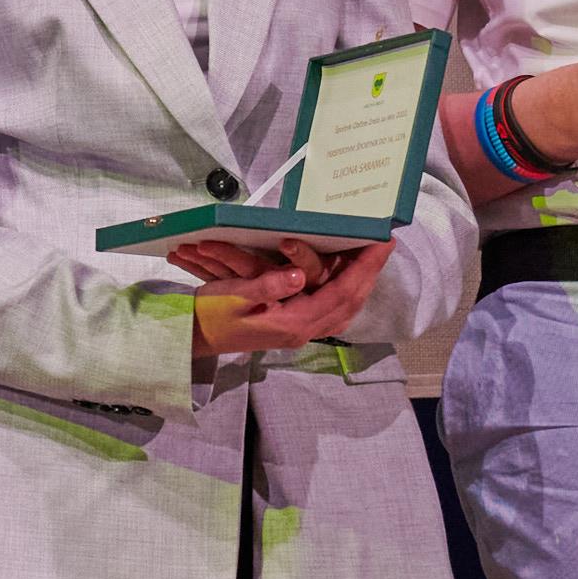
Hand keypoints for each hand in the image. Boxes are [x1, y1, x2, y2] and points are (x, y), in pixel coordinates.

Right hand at [190, 236, 385, 357]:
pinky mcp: (293, 328)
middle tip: (383, 244)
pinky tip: (347, 278)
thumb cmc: (212, 314)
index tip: (381, 241)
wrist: (194, 337)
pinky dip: (345, 292)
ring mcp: (300, 332)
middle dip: (369, 272)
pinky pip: (331, 311)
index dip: (365, 267)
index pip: (342, 293)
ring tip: (371, 257)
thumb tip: (300, 274)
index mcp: (294, 321)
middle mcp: (303, 330)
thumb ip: (269, 285)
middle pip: (350, 301)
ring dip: (360, 282)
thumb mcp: (235, 295)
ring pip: (344, 308)